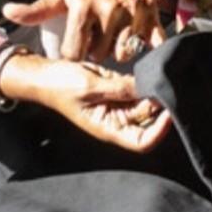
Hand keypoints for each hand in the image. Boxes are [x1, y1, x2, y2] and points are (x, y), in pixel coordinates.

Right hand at [0, 52, 171, 152]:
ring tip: (158, 74)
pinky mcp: (113, 88)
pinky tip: (147, 70)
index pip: (142, 141)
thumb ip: (119, 88)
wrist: (43, 73)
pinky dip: (141, 80)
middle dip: (157, 104)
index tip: (168, 111)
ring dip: (150, 90)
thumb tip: (147, 89)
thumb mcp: (89, 86)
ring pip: (142, 102)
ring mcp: (114, 103)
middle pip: (146, 119)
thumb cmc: (60, 85)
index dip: (159, 130)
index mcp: (108, 127)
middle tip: (164, 84)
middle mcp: (115, 118)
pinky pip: (133, 87)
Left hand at [3, 0, 166, 62]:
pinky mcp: (151, 13)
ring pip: (123, 53)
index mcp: (81, 5)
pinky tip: (136, 35)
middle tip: (94, 39)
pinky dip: (145, 45)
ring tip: (112, 38)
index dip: (73, 54)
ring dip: (118, 51)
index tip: (75, 47)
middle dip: (95, 52)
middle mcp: (106, 8)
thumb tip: (6, 13)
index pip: (73, 52)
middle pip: (99, 55)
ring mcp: (131, 11)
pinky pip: (150, 43)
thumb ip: (38, 9)